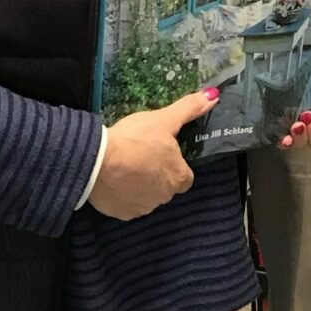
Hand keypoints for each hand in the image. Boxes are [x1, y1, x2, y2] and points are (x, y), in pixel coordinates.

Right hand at [88, 89, 216, 221]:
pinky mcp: (122, 213)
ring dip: (140, 184)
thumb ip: (189, 109)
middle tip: (142, 155)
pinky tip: (115, 178)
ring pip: (147, 196)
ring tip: (126, 165)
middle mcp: (164, 197)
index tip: (162, 154)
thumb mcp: (164, 119)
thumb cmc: (135, 139)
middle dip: (158, 174)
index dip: (175, 165)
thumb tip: (213, 96)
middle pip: (166, 187)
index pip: (185, 176)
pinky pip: (127, 204)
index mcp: (178, 178)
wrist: (97, 161)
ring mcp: (142, 208)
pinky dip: (123, 194)